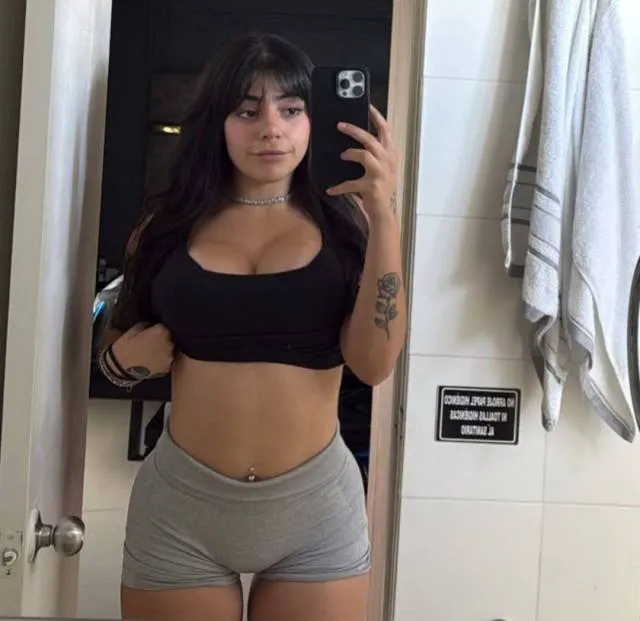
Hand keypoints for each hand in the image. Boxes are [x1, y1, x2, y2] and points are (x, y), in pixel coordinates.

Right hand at [111, 323, 173, 377]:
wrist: (121, 370)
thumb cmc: (125, 348)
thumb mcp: (132, 330)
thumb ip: (146, 325)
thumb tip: (151, 326)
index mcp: (161, 332)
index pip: (164, 326)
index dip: (157, 329)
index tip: (151, 332)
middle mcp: (169, 343)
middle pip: (169, 338)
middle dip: (161, 339)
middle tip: (150, 343)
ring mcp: (169, 356)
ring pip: (169, 349)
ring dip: (163, 350)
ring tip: (151, 353)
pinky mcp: (167, 368)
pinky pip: (167, 361)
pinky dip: (161, 360)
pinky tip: (152, 361)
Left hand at [326, 105, 397, 219]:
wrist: (383, 210)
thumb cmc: (380, 186)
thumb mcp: (382, 166)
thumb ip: (375, 152)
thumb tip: (358, 137)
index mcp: (390, 154)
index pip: (386, 130)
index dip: (377, 117)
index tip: (368, 106)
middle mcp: (388, 161)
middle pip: (371, 139)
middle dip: (354, 130)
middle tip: (340, 125)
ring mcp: (380, 173)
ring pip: (364, 154)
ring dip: (350, 153)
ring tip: (342, 154)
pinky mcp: (371, 186)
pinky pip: (352, 183)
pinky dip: (340, 187)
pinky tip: (331, 189)